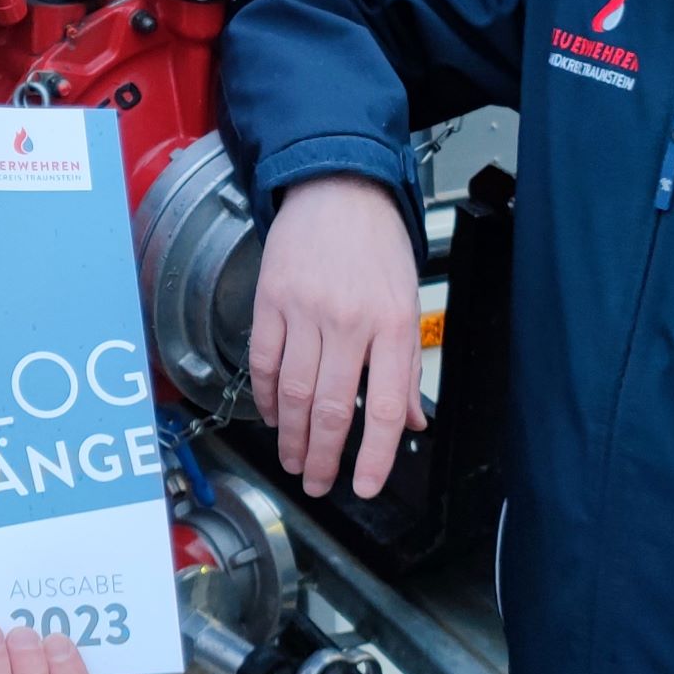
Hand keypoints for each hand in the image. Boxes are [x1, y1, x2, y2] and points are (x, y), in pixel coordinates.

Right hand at [248, 174, 426, 499]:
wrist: (337, 187)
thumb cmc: (377, 243)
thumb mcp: (407, 300)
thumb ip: (406, 365)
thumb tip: (409, 422)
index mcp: (392, 324)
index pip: (383, 408)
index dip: (374, 457)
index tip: (366, 486)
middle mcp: (349, 321)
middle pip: (331, 408)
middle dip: (322, 458)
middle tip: (317, 484)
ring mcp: (306, 310)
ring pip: (294, 393)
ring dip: (291, 437)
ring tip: (293, 460)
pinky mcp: (271, 299)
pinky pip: (265, 362)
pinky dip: (267, 397)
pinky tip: (272, 415)